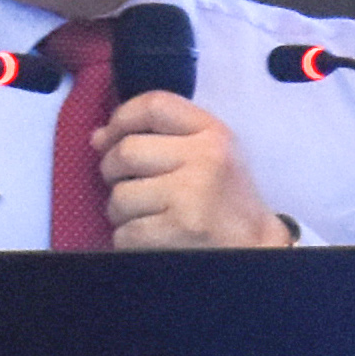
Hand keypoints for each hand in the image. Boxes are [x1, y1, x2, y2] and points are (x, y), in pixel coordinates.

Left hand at [93, 88, 291, 251]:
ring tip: (146, 217)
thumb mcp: (209, 154)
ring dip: (121, 213)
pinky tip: (153, 239)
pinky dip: (130, 240)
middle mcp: (204, 158)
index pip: (154, 105)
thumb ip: (161, 136)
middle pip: (126, 151)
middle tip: (127, 186)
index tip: (108, 138)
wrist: (257, 249)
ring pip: (120, 196)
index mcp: (213, 134)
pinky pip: (125, 232)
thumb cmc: (224, 202)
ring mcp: (191, 195)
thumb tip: (98, 137)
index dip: (120, 119)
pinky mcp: (179, 230)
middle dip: (112, 172)